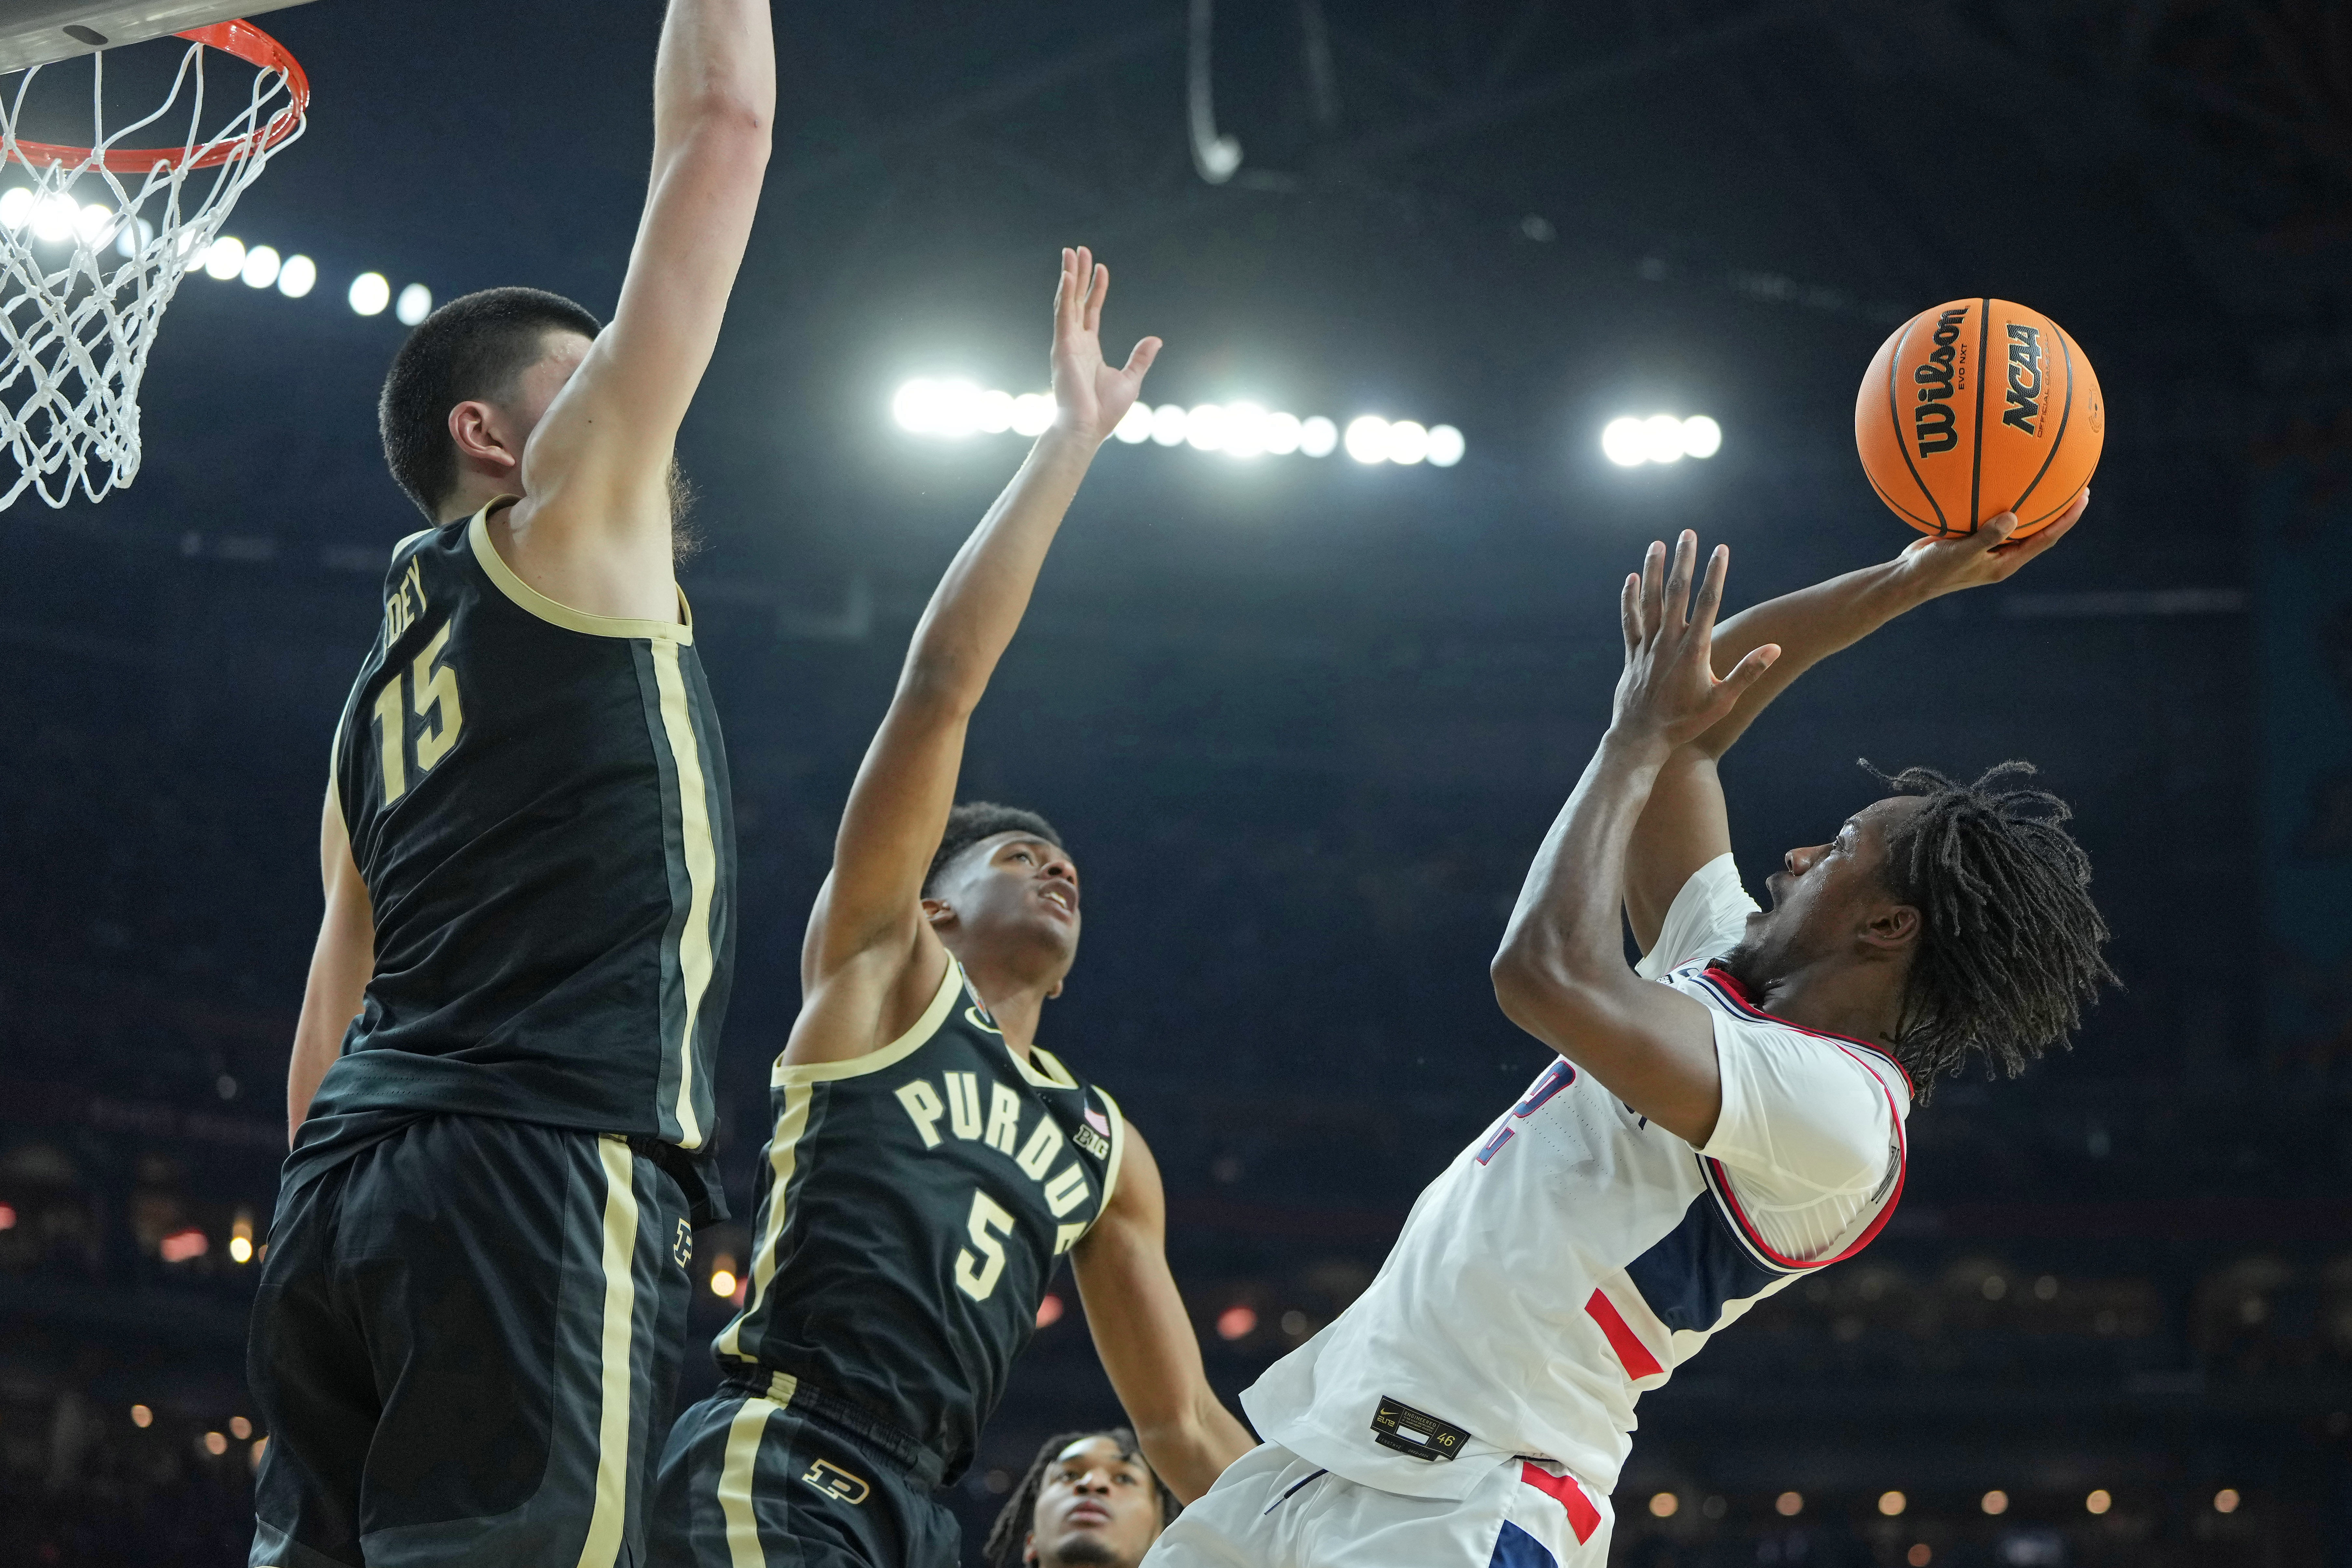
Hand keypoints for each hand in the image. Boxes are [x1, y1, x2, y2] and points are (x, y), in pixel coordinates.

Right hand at [1049, 245, 1161, 444]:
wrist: (1087, 428)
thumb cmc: (1104, 411)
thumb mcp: (1131, 379)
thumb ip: (1141, 358)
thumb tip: (1156, 339)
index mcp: (1089, 348)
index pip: (1092, 310)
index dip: (1096, 289)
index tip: (1101, 268)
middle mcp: (1075, 342)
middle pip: (1077, 299)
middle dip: (1078, 274)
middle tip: (1079, 249)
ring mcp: (1066, 342)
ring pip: (1067, 301)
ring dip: (1069, 276)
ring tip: (1071, 252)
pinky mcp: (1062, 346)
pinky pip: (1064, 314)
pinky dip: (1065, 294)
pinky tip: (1067, 275)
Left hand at [1613, 532, 1779, 754]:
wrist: (1641, 739)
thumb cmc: (1685, 723)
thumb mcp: (1723, 701)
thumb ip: (1748, 672)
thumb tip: (1774, 648)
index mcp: (1693, 650)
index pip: (1707, 602)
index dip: (1715, 573)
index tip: (1721, 548)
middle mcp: (1668, 643)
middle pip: (1676, 593)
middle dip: (1683, 561)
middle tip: (1688, 533)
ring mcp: (1647, 647)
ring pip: (1649, 601)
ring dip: (1652, 571)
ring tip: (1657, 544)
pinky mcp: (1632, 655)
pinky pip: (1630, 621)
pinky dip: (1629, 599)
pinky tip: (1631, 579)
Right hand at [1889, 487, 2087, 601]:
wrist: (1906, 579)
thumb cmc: (1932, 570)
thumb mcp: (1958, 553)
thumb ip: (1986, 536)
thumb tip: (2013, 516)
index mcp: (2005, 564)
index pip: (2045, 539)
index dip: (2066, 519)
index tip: (2084, 497)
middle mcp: (2001, 556)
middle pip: (2040, 531)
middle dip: (2059, 510)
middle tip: (2077, 486)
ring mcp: (1987, 548)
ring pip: (2018, 524)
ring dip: (2033, 505)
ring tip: (2045, 479)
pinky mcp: (1971, 539)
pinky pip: (1993, 517)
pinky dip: (2000, 501)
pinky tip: (1997, 480)